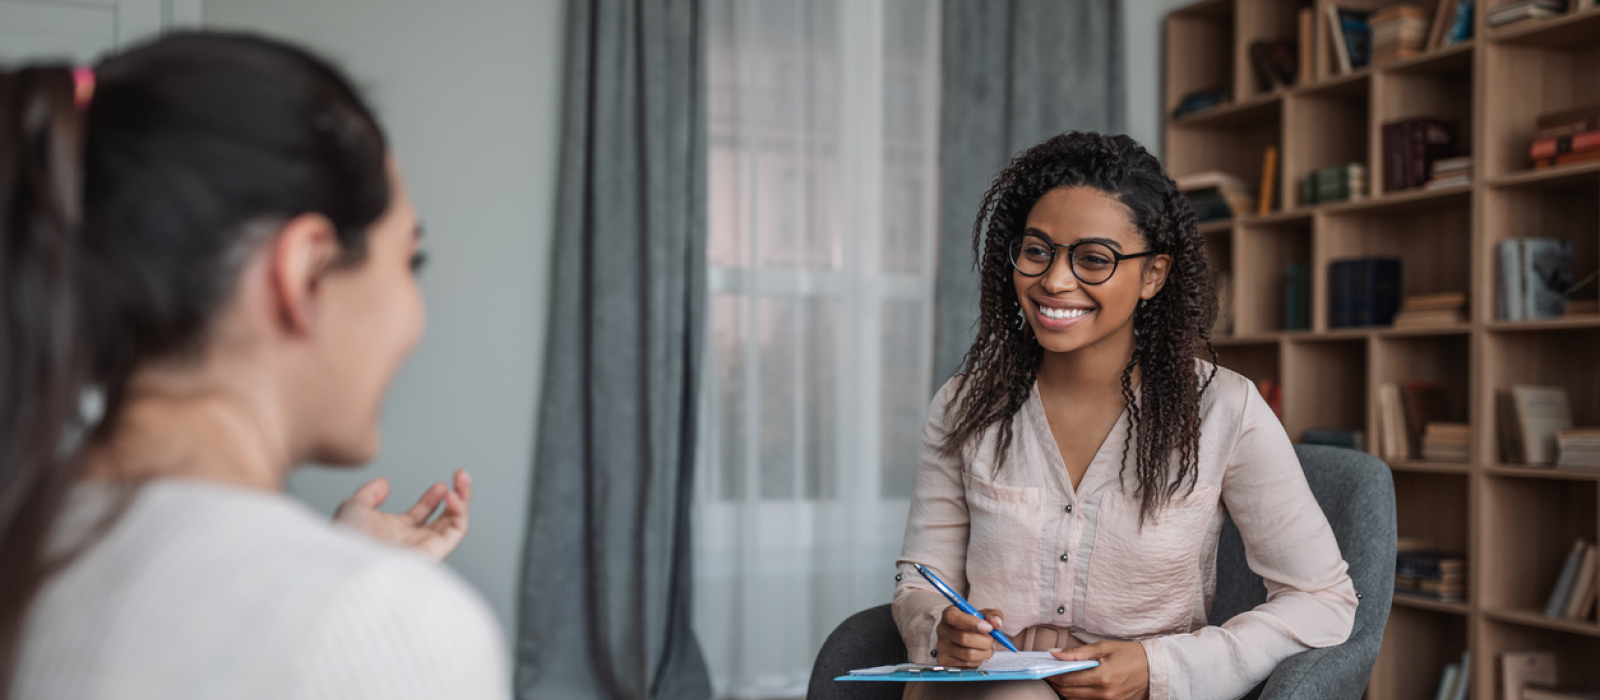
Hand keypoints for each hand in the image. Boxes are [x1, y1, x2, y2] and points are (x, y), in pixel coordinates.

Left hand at [333, 470, 471, 561]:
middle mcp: (413, 541)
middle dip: (457, 495)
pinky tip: (452, 495)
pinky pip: (457, 531)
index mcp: (395, 532)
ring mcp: (425, 547)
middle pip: (445, 518)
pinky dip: (460, 511)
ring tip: (462, 478)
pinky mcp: (435, 551)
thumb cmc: (346, 541)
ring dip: (463, 498)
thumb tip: (383, 483)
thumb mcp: (354, 507)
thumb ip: (369, 494)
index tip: (440, 484)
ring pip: (456, 523)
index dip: (432, 497)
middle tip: (460, 475)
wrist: (350, 560)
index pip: (422, 514)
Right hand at [934, 606, 1004, 667]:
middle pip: (964, 638)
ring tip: (989, 648)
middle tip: (993, 640)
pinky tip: (980, 654)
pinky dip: (979, 660)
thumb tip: (996, 624)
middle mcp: (942, 630)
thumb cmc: (974, 624)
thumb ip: (993, 615)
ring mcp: (942, 647)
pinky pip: (967, 664)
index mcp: (949, 614)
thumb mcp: (984, 614)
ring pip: (968, 654)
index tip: (988, 627)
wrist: (962, 636)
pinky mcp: (945, 662)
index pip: (954, 617)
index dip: (971, 622)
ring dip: (985, 652)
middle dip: (985, 641)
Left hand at [1045, 640, 1149, 699]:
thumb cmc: (1131, 655)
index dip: (1052, 675)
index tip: (1043, 670)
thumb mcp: (1104, 647)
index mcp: (1102, 677)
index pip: (1067, 680)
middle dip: (1056, 684)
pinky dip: (1078, 695)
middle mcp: (1104, 694)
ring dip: (1066, 691)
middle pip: (1069, 693)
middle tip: (1050, 673)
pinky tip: (1076, 686)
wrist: (1155, 668)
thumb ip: (1077, 653)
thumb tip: (1055, 654)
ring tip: (1062, 678)